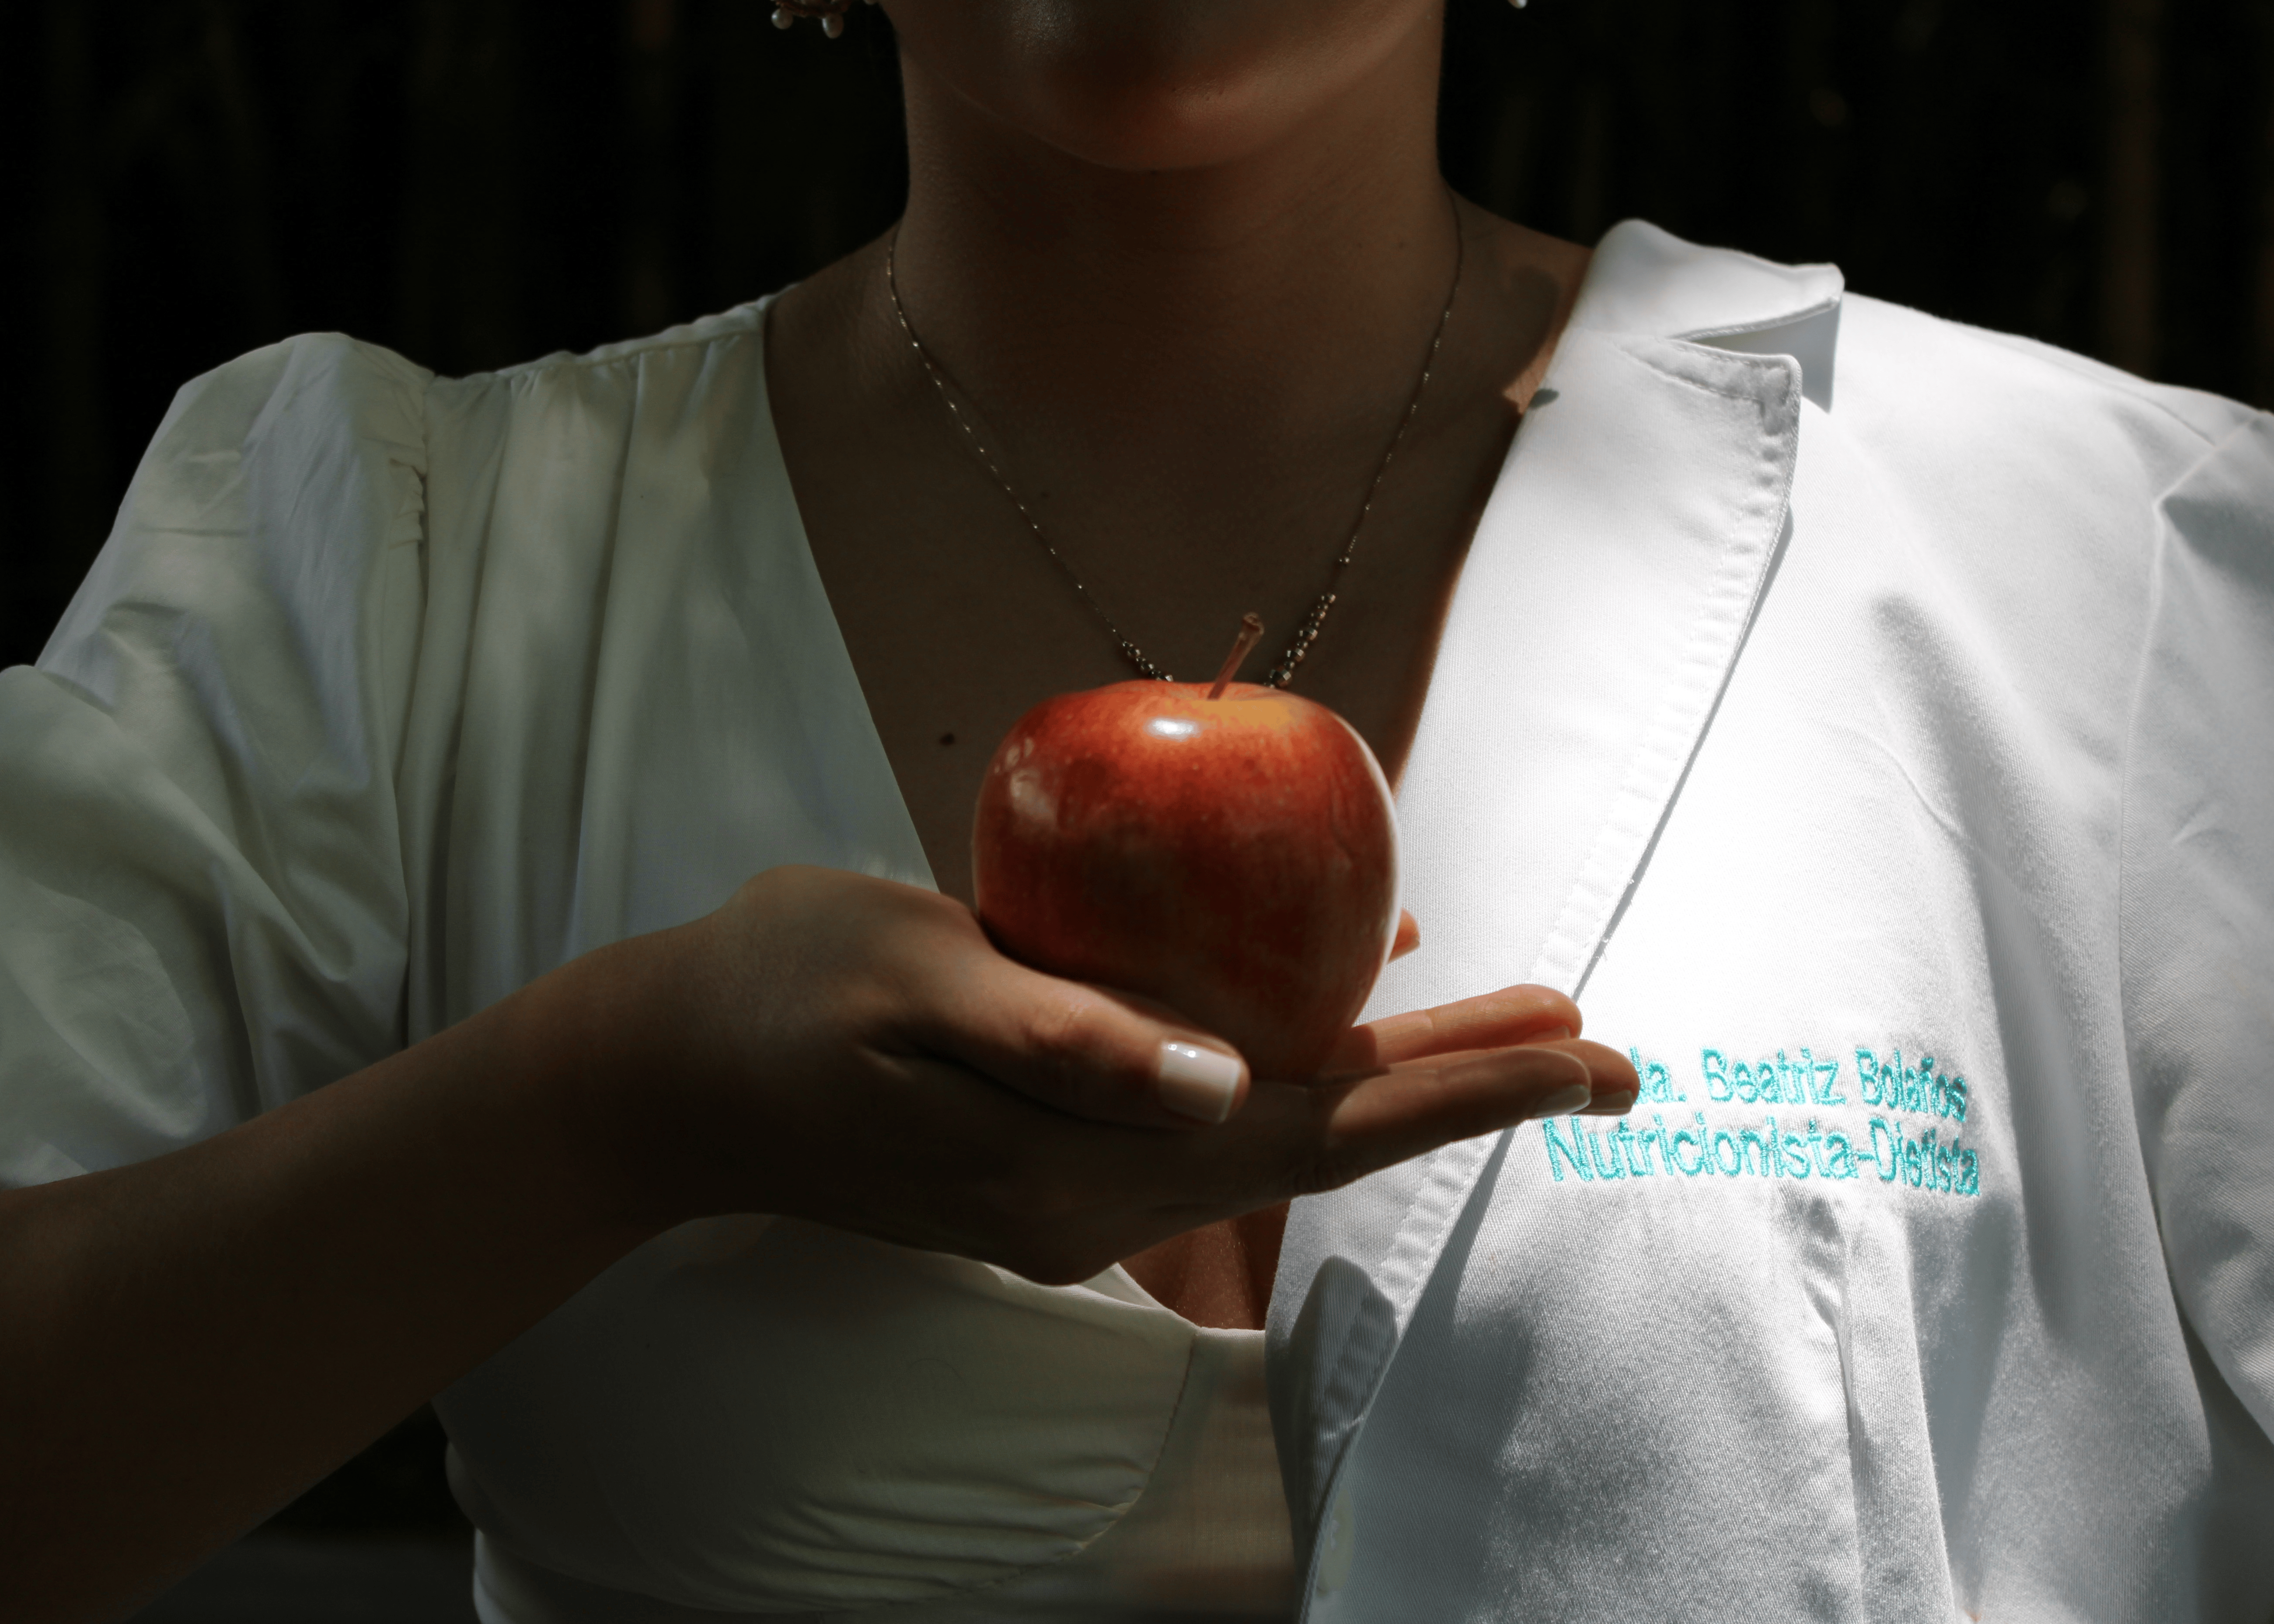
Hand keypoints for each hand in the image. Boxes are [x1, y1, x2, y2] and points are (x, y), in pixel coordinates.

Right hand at [546, 866, 1634, 1284]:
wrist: (666, 1074)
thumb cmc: (779, 989)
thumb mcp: (911, 973)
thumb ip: (1062, 1031)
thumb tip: (1218, 1084)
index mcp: (1072, 1163)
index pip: (1313, 1128)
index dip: (1459, 1087)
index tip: (1589, 1049)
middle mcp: (1092, 1204)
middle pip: (1321, 1143)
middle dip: (1468, 1092)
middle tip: (1607, 1046)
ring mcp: (1070, 1198)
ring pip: (1278, 1137)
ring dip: (1400, 1086)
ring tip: (1517, 1028)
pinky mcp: (1046, 1168)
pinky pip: (1210, 1120)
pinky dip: (1299, 1072)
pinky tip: (1343, 1014)